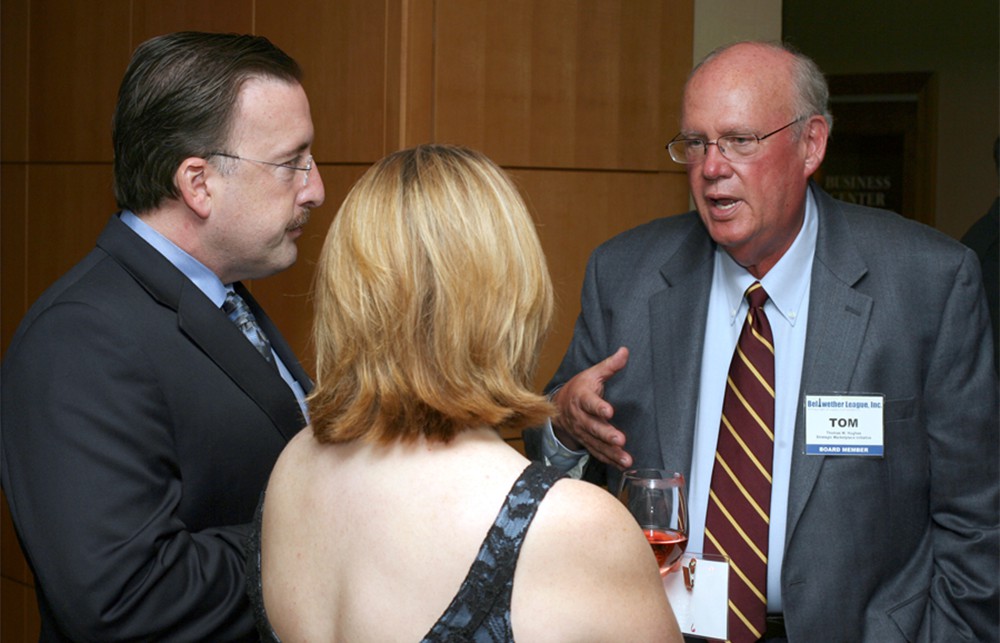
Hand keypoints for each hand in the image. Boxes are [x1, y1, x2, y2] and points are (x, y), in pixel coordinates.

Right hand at [551, 346, 632, 468]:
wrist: (558, 406)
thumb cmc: (579, 388)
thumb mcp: (592, 374)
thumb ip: (609, 365)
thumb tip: (625, 351)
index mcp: (582, 398)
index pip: (590, 403)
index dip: (598, 407)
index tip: (609, 411)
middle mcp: (581, 418)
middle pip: (593, 427)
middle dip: (606, 434)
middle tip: (619, 439)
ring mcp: (583, 433)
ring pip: (596, 444)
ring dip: (611, 452)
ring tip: (626, 459)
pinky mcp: (587, 442)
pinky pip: (598, 453)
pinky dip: (610, 460)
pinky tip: (623, 465)